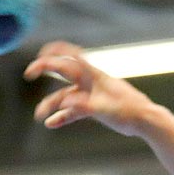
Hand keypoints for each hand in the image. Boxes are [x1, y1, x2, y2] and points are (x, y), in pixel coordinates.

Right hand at [25, 41, 155, 135]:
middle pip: (63, 72)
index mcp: (93, 75)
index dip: (56, 50)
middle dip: (44, 70)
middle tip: (28, 74)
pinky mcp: (92, 108)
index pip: (72, 55)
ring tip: (39, 117)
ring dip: (51, 105)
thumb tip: (66, 104)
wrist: (145, 120)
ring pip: (65, 96)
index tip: (40, 52)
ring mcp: (90, 94)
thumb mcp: (106, 110)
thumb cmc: (129, 111)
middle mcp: (89, 82)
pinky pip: (73, 111)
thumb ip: (84, 106)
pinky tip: (51, 124)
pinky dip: (63, 117)